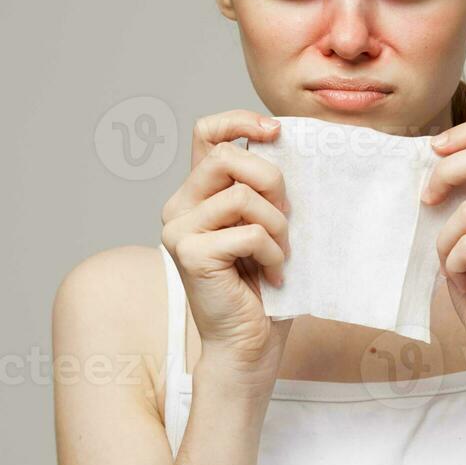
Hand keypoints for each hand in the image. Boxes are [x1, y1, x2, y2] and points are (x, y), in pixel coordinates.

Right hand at [160, 110, 292, 392]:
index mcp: (197, 192)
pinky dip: (271, 252)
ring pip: (243, 195)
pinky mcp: (189, 252)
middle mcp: (179, 205)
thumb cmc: (263, 286)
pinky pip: (247, 231)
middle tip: (287, 218)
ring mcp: (179, 229)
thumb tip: (285, 144)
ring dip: (277, 226)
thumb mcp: (267, 224)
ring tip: (279, 254)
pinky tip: (271, 276)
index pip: (207, 132)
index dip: (240, 120)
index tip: (275, 132)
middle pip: (229, 157)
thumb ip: (262, 188)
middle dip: (273, 182)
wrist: (250, 344)